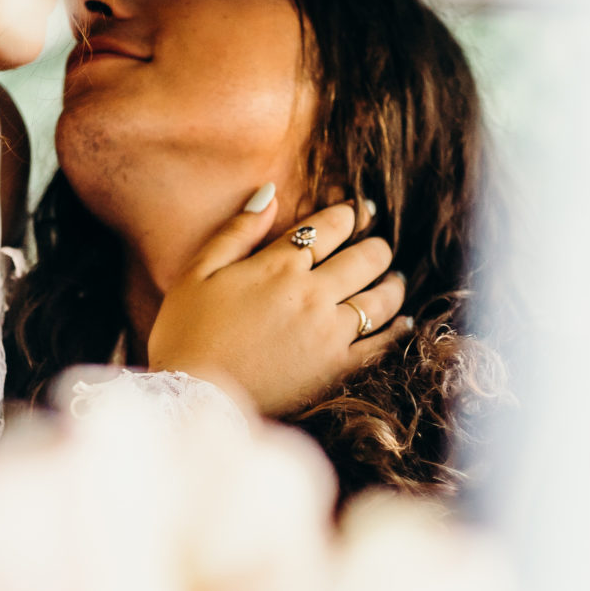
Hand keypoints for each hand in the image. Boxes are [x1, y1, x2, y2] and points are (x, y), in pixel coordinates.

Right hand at [146, 191, 408, 415]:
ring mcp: (329, 333)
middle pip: (364, 259)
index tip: (360, 210)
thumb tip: (270, 192)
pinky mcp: (336, 369)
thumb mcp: (197, 272)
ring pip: (381, 299)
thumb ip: (237, 231)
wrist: (191, 398)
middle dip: (376, 247)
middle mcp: (313, 294)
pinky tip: (404, 322)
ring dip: (393, 283)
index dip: (349, 214)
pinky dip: (398, 330)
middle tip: (379, 245)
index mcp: (279, 265)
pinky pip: (381, 344)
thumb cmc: (185, 333)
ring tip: (395, 278)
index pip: (329, 227)